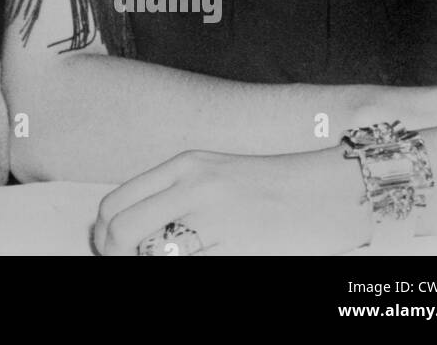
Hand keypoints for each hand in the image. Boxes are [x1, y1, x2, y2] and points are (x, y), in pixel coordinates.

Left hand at [92, 147, 370, 255]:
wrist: (333, 191)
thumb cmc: (275, 188)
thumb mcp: (216, 175)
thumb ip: (176, 194)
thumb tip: (134, 229)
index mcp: (183, 166)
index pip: (115, 203)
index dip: (103, 235)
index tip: (109, 250)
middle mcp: (191, 187)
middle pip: (121, 231)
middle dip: (114, 255)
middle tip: (124, 264)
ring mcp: (214, 217)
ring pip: (148, 253)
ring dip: (144, 263)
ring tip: (156, 264)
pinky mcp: (237, 245)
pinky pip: (189, 267)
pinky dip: (176, 270)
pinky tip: (191, 266)